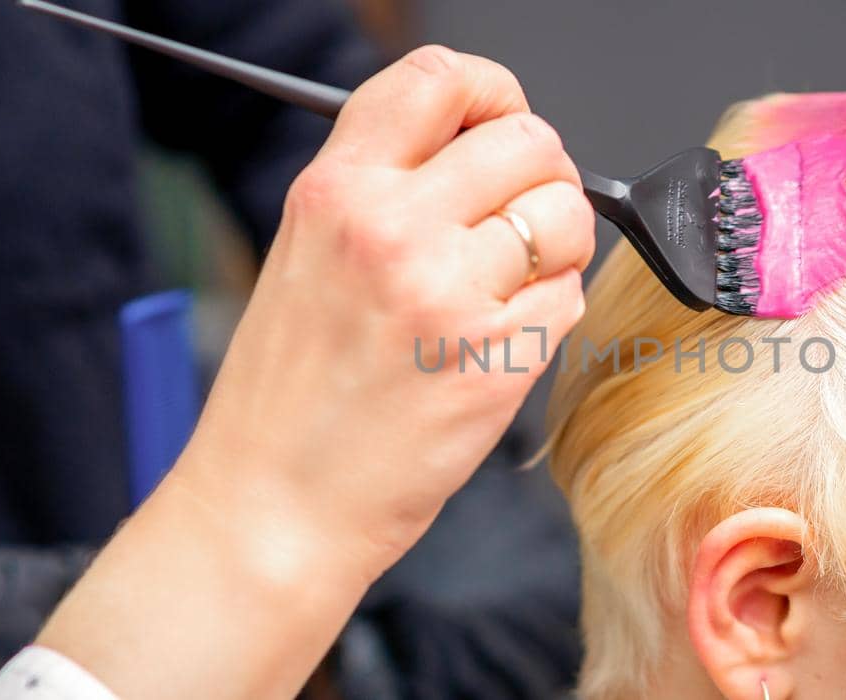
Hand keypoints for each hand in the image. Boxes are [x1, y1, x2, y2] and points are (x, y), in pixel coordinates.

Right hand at [179, 43, 594, 573]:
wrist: (274, 506)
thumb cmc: (288, 394)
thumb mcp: (305, 253)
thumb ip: (384, 187)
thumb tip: (478, 147)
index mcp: (336, 189)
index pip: (439, 78)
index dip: (493, 91)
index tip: (501, 122)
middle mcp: (391, 227)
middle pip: (528, 140)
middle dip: (540, 177)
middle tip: (516, 220)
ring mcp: (448, 293)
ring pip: (565, 216)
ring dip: (555, 247)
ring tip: (504, 288)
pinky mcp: (497, 359)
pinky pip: (570, 297)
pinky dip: (551, 314)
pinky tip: (499, 341)